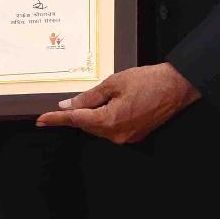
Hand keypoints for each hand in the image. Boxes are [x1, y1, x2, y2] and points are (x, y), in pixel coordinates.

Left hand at [37, 62, 198, 142]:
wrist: (177, 86)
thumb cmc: (149, 81)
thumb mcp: (113, 83)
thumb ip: (88, 97)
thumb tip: (69, 105)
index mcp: (110, 120)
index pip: (75, 120)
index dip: (56, 119)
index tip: (41, 120)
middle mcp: (117, 134)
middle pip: (87, 125)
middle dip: (80, 112)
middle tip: (81, 97)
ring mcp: (127, 137)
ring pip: (99, 128)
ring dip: (95, 115)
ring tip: (109, 95)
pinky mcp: (134, 136)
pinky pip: (112, 129)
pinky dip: (107, 118)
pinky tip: (114, 104)